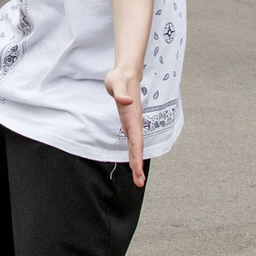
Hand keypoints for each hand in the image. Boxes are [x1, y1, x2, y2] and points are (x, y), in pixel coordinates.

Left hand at [105, 60, 146, 185]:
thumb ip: (121, 92)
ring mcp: (133, 123)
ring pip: (137, 146)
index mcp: (132, 116)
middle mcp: (135, 122)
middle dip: (139, 165)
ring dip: (137, 162)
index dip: (136, 155)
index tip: (137, 169)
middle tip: (139, 182)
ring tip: (138, 179)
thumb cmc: (120, 78)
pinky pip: (133, 142)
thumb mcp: (116, 83)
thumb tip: (126, 101)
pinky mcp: (129, 123)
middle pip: (138, 147)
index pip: (136, 139)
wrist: (126, 73)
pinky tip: (133, 163)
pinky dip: (134, 154)